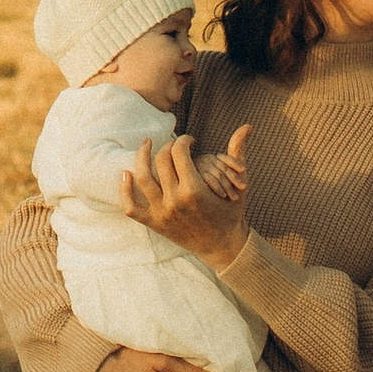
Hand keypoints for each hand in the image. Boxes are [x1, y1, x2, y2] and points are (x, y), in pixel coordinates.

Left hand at [119, 126, 252, 269]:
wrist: (223, 246)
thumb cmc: (231, 212)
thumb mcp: (239, 183)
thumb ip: (238, 151)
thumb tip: (247, 125)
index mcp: (195, 190)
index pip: (180, 152)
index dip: (184, 140)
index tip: (190, 141)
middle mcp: (175, 201)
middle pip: (161, 160)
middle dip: (168, 146)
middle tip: (174, 146)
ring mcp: (162, 214)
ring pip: (142, 178)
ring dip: (141, 158)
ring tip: (145, 145)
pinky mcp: (154, 224)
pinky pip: (131, 207)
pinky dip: (125, 190)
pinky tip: (126, 173)